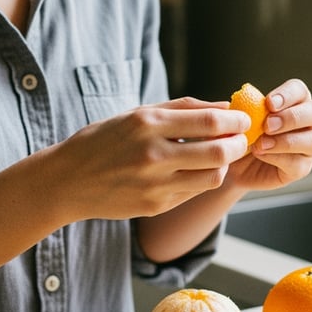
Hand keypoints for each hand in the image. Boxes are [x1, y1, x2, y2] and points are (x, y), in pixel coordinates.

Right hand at [53, 97, 250, 220]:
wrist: (67, 181)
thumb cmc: (104, 140)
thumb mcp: (137, 114)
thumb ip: (182, 109)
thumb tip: (224, 106)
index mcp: (148, 123)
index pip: (210, 122)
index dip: (236, 121)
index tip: (244, 119)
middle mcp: (153, 154)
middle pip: (219, 152)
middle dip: (239, 144)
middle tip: (241, 139)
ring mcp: (155, 184)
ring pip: (212, 177)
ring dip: (224, 165)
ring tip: (220, 155)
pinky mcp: (155, 205)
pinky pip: (193, 192)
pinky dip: (201, 179)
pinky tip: (195, 170)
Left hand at [225, 78, 311, 192]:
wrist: (232, 163)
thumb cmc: (240, 134)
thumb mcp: (239, 119)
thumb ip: (245, 108)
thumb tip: (240, 100)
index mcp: (295, 102)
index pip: (300, 90)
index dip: (287, 95)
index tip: (268, 103)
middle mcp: (309, 122)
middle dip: (292, 118)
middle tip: (267, 125)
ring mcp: (309, 146)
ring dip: (286, 141)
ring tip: (261, 144)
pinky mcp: (302, 168)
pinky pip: (298, 163)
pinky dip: (278, 157)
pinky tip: (261, 154)